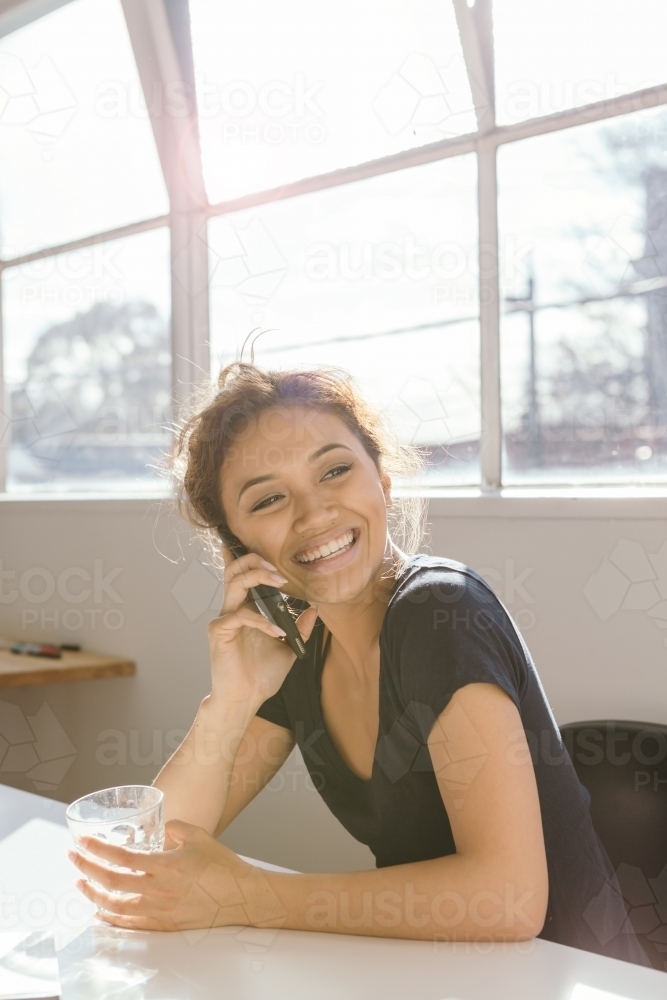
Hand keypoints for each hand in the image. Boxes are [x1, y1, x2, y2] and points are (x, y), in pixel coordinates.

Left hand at [69, 820, 286, 931]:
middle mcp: (158, 890)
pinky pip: (129, 922)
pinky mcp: (163, 924)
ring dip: (93, 893)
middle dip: (86, 868)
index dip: (98, 849)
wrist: (241, 897)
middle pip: (110, 881)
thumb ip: (173, 828)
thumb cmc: (222, 865)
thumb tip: (158, 830)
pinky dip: (110, 916)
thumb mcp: (198, 836)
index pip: (121, 856)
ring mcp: (159, 910)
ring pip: (114, 905)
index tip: (82, 841)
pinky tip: (101, 909)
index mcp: (165, 865)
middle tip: (73, 857)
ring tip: (81, 882)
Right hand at [208, 546, 317, 706]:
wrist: (246, 699)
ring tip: (279, 582)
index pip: (242, 576)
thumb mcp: (288, 647)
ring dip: (257, 577)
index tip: (253, 544)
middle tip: (278, 568)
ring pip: (234, 583)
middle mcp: (231, 609)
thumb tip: (314, 608)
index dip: (243, 557)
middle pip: (235, 570)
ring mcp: (223, 619)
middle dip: (255, 561)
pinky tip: (277, 631)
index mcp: (245, 609)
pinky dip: (261, 620)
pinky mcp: (219, 633)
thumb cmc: (262, 675)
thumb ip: (298, 627)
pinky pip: (240, 616)